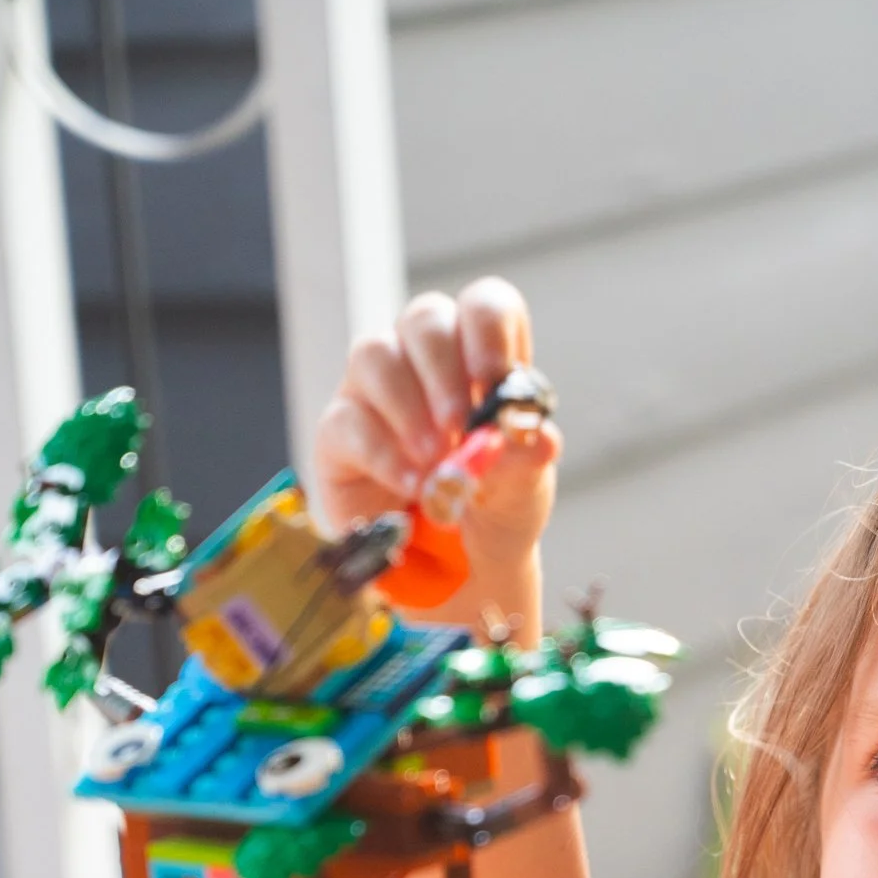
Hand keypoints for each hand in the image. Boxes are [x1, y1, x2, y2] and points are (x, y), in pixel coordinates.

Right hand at [312, 278, 559, 579]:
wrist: (461, 571)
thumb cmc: (494, 512)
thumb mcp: (522, 491)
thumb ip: (525, 460)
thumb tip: (538, 439)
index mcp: (480, 358)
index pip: (484, 306)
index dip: (489, 330)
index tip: (495, 378)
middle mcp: (423, 361)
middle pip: (424, 319)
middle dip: (444, 370)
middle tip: (460, 425)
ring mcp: (375, 392)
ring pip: (374, 354)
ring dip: (408, 406)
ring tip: (435, 459)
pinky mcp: (339, 434)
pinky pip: (348, 420)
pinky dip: (383, 453)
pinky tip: (413, 485)